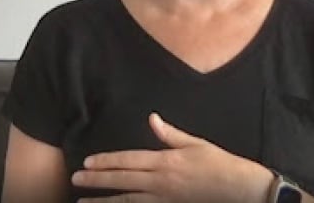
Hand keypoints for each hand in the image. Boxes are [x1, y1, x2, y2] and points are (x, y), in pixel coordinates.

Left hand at [72, 112, 273, 202]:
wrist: (238, 189)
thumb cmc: (219, 164)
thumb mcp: (195, 144)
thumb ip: (170, 134)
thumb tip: (153, 119)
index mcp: (166, 161)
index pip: (129, 160)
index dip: (106, 161)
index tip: (88, 161)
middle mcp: (160, 182)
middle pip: (122, 180)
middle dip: (96, 180)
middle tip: (75, 179)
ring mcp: (163, 199)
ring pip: (126, 201)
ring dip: (103, 202)